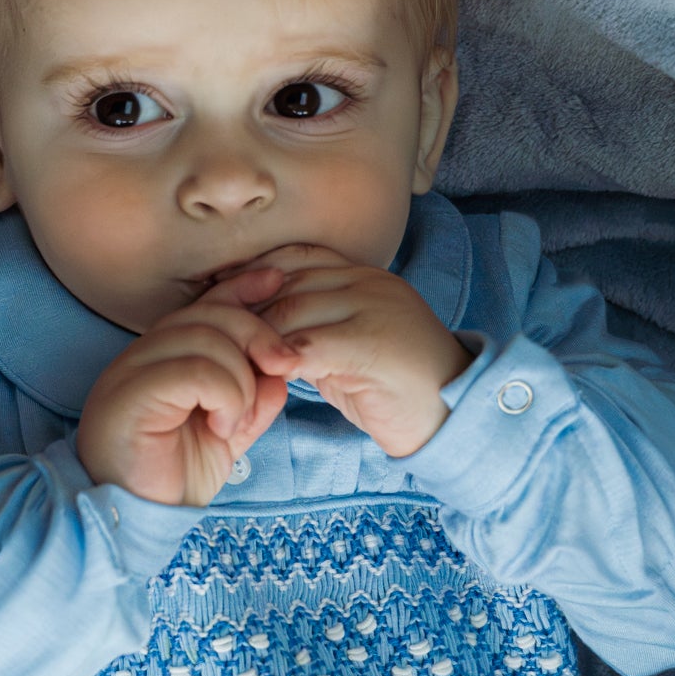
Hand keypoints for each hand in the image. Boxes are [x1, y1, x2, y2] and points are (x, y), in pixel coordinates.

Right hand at [75, 275, 298, 506]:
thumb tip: (281, 367)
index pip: (202, 305)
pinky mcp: (129, 396)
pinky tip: (220, 428)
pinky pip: (194, 371)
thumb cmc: (171, 479)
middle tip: (283, 369)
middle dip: (258, 334)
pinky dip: (224, 396)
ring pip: (205, 338)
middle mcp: (140, 356)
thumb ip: (252, 399)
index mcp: (161, 358)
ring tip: (235, 420)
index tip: (276, 281)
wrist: (131, 523)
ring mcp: (130, 372)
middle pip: (208, 314)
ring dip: (241, 380)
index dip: (240, 288)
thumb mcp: (225, 433)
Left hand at [216, 244, 471, 457]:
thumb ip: (311, 327)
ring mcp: (373, 309)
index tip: (221, 297)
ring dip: (258, 339)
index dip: (254, 275)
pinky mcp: (372, 344)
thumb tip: (254, 323)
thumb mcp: (347, 347)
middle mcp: (368, 283)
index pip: (296, 257)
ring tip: (238, 364)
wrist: (456, 418)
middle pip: (286, 284)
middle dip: (247, 311)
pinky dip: (280, 360)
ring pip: (292, 311)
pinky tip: (269, 377)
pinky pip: (309, 344)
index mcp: (364, 276)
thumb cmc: (394, 389)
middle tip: (218, 338)